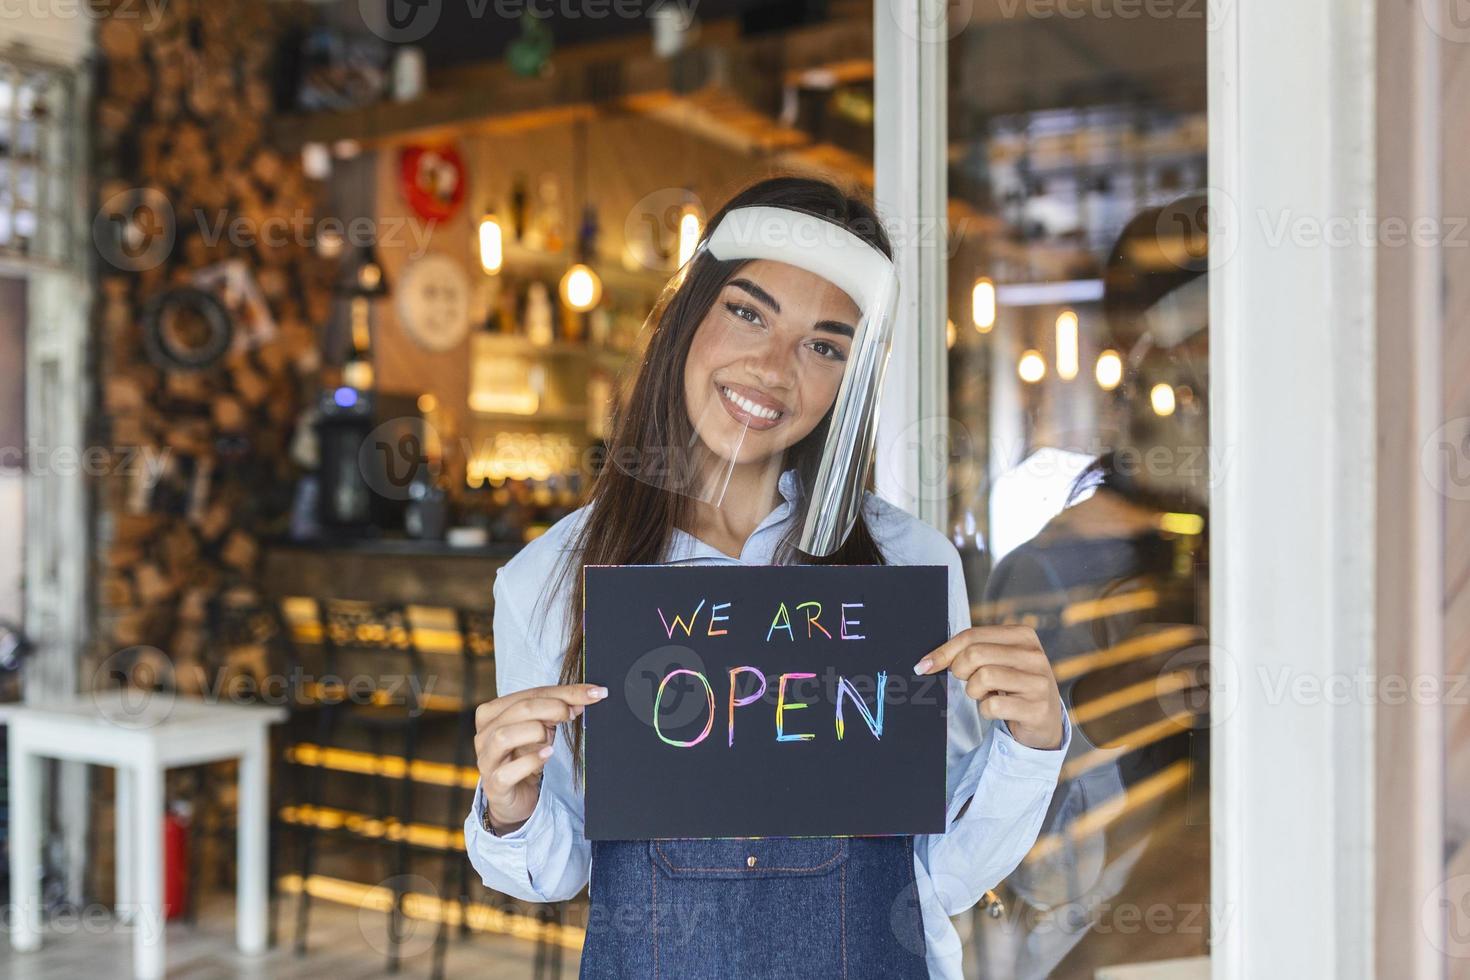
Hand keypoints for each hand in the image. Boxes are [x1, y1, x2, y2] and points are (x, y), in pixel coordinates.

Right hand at [473, 683, 606, 833]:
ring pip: (504, 736)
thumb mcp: (541, 728)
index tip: (595, 692)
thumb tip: (587, 696)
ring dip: (535, 732)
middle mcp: (484, 734)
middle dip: (553, 707)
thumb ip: (558, 710)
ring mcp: (486, 760)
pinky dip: (530, 761)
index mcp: (492, 713)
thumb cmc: (526, 755)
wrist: (515, 797)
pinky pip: (507, 772)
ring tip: (551, 739)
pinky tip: (547, 755)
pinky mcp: (494, 785)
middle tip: (574, 714)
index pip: (530, 694)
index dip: (565, 692)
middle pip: (519, 710)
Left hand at [914, 625, 1063, 749]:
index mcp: (1022, 635)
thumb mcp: (995, 661)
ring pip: (984, 677)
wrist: (1044, 720)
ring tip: (985, 694)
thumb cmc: (1011, 686)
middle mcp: (1034, 655)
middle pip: (975, 654)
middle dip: (959, 670)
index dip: (943, 651)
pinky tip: (997, 710)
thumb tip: (925, 664)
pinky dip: (986, 710)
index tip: (924, 666)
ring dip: (974, 691)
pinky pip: (993, 705)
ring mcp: (1038, 682)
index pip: (971, 636)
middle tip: (965, 681)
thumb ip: (969, 652)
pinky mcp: (1037, 708)